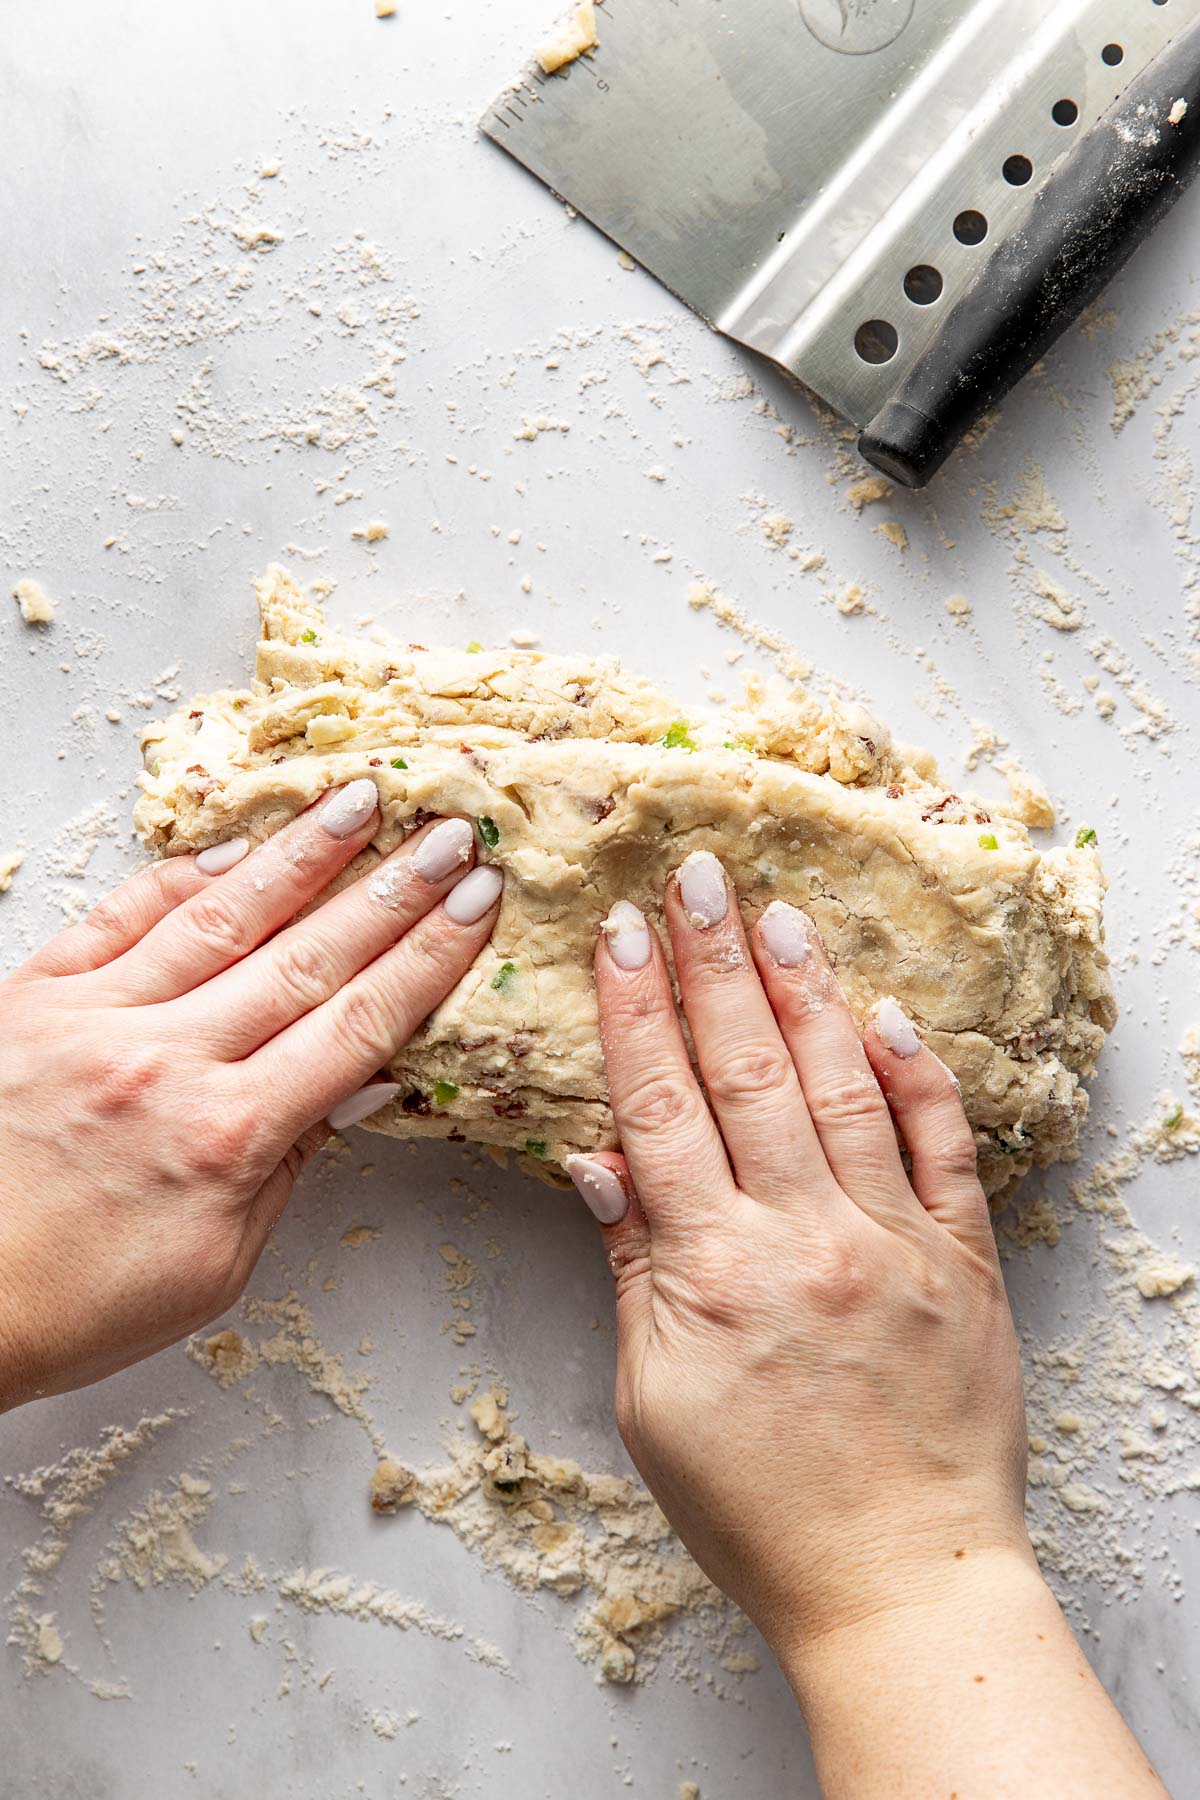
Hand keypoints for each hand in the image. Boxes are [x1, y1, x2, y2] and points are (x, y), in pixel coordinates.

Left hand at [0, 782, 501, 1411]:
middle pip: (307, 958)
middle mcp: (168, 1063)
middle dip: (392, 890)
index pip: (358, 1025)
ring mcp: (96, 1020)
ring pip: (220, 918)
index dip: (429, 957)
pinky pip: (119, 917)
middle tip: (449, 834)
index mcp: (227, 1138)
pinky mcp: (33, 998)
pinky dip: (180, 875)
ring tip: (360, 801)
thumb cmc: (78, 1301)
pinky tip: (233, 846)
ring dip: (300, 855)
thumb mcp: (216, 1262)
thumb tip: (356, 1085)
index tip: (477, 904)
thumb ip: (288, 1166)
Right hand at [569, 853, 1163, 1797]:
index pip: (662, 1107)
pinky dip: (916, 1078)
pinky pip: (943, 1150)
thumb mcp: (656, 1397)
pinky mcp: (964, 1263)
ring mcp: (894, 1242)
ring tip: (777, 912)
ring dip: (805, 992)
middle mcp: (807, 1235)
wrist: (898, 1579)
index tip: (617, 934)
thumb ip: (634, 1265)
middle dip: (713, 962)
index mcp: (716, 1268)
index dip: (635, 1012)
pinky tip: (886, 1017)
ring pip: (841, 1088)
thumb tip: (597, 1158)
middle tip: (694, 876)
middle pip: (747, 1070)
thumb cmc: (757, 1507)